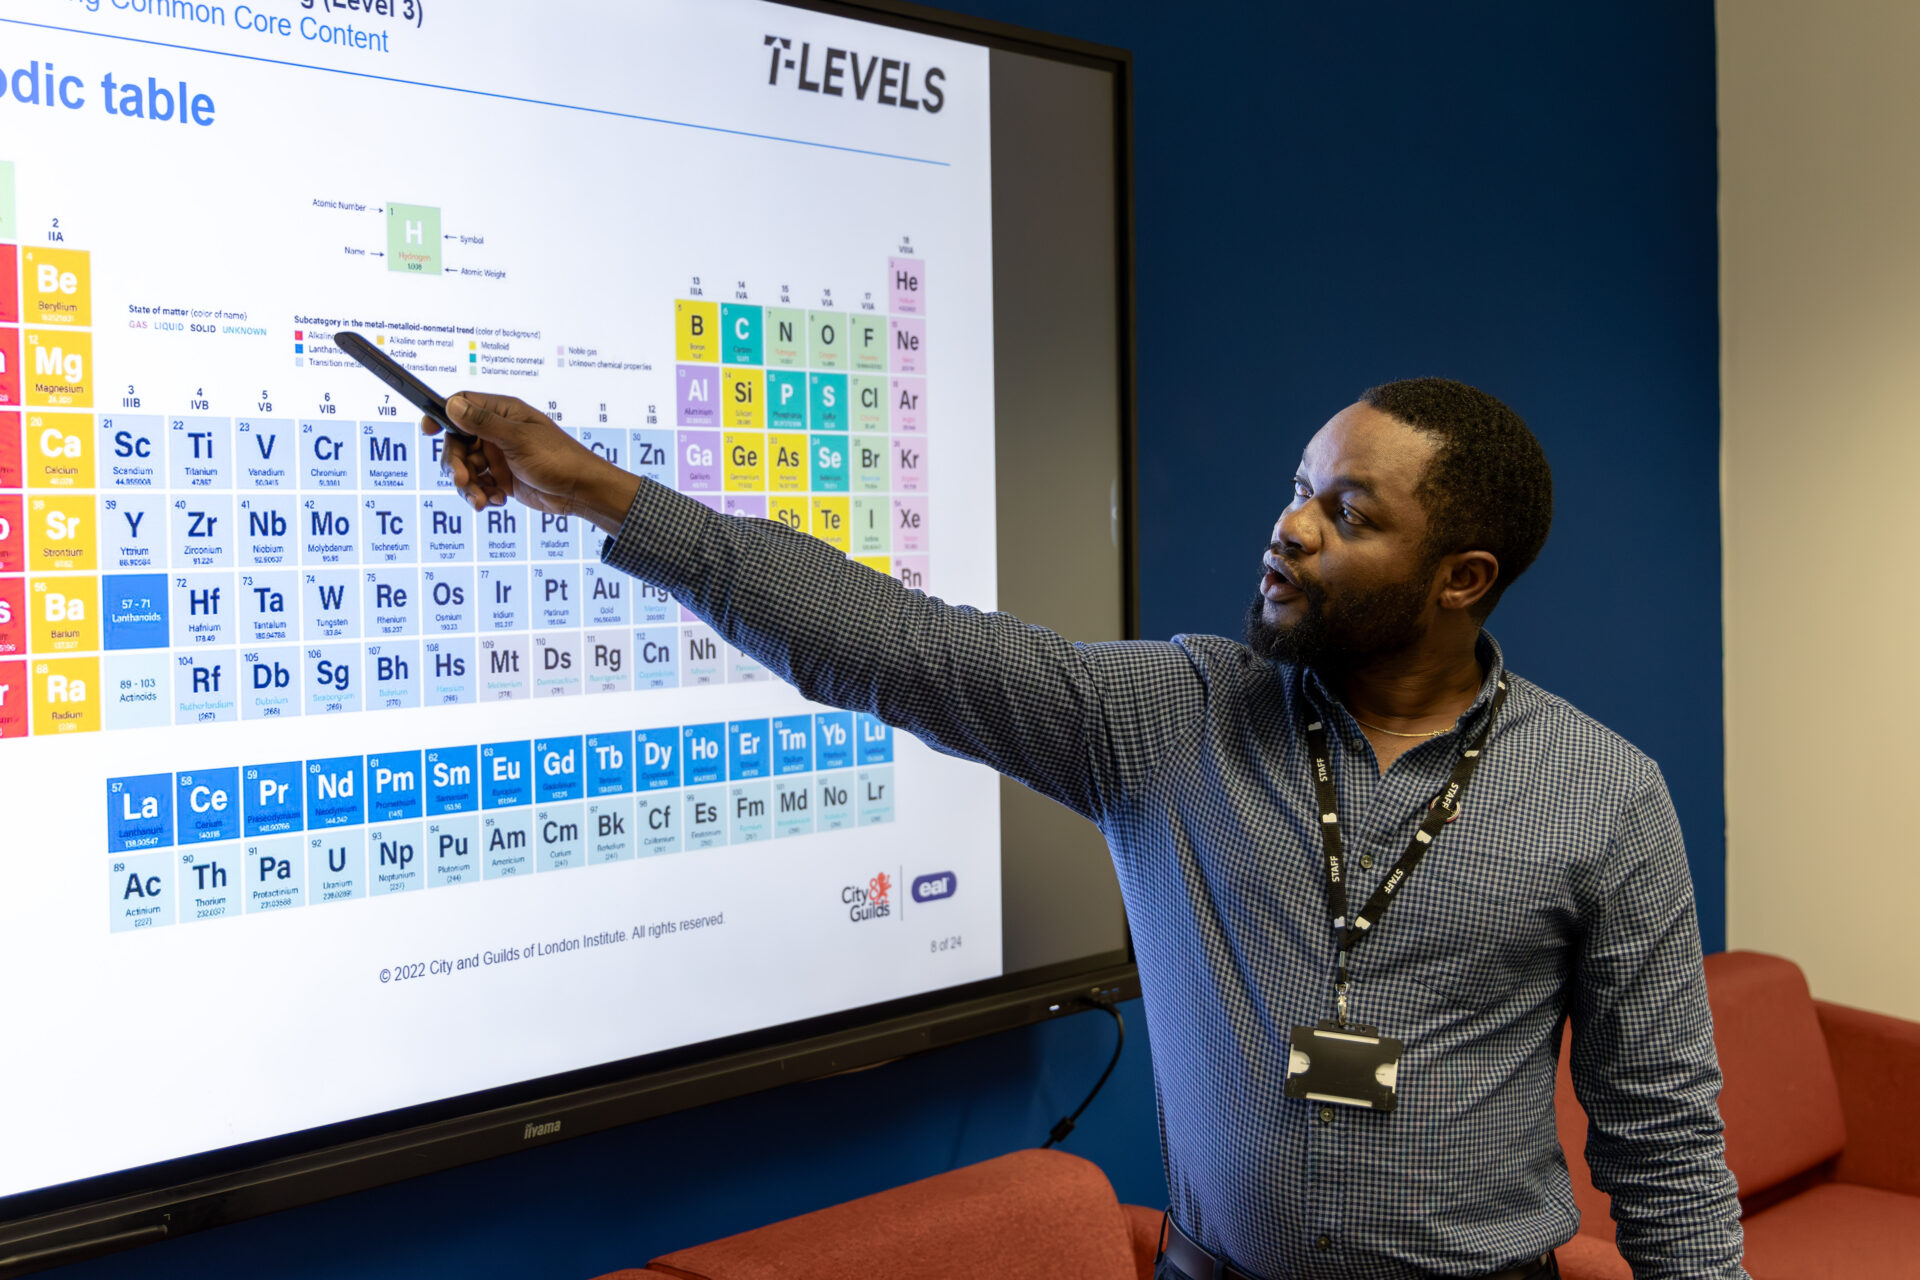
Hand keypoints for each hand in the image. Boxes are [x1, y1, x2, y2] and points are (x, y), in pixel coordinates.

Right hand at [421, 392, 639, 532]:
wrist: (581, 492)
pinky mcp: (502, 478)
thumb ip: (483, 424)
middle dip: (455, 464)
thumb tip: (452, 405)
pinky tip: (499, 501)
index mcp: (503, 413)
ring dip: (469, 486)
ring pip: (465, 468)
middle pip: (457, 442)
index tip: (427, 431)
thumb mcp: (518, 440)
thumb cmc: (559, 459)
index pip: (462, 405)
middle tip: (461, 481)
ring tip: (482, 501)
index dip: (442, 416)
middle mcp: (497, 432)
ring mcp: (499, 456)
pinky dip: (483, 495)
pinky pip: (479, 485)